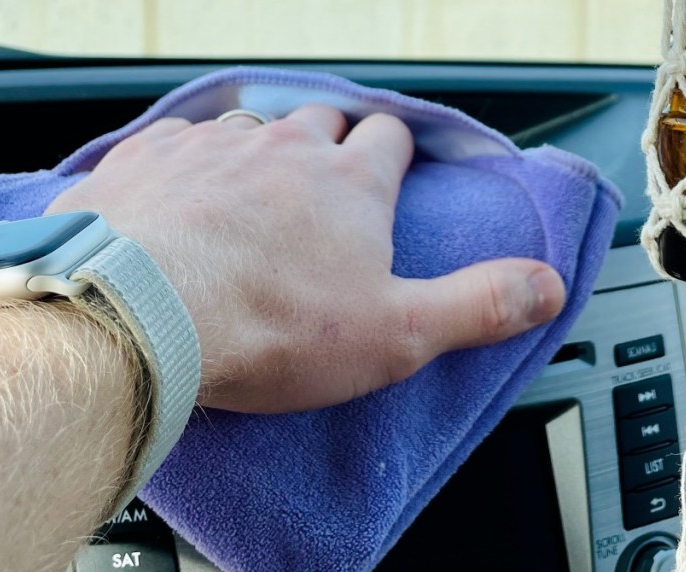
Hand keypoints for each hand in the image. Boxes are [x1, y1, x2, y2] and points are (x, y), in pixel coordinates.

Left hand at [46, 105, 564, 412]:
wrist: (138, 314)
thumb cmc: (264, 328)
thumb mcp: (394, 334)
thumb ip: (476, 305)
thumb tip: (546, 285)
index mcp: (345, 184)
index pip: (387, 143)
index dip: (391, 157)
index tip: (388, 175)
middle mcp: (279, 148)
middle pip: (318, 124)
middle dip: (327, 148)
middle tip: (320, 190)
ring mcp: (207, 147)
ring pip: (246, 128)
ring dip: (255, 153)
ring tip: (247, 198)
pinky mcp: (145, 159)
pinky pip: (174, 143)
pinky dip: (185, 164)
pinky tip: (178, 196)